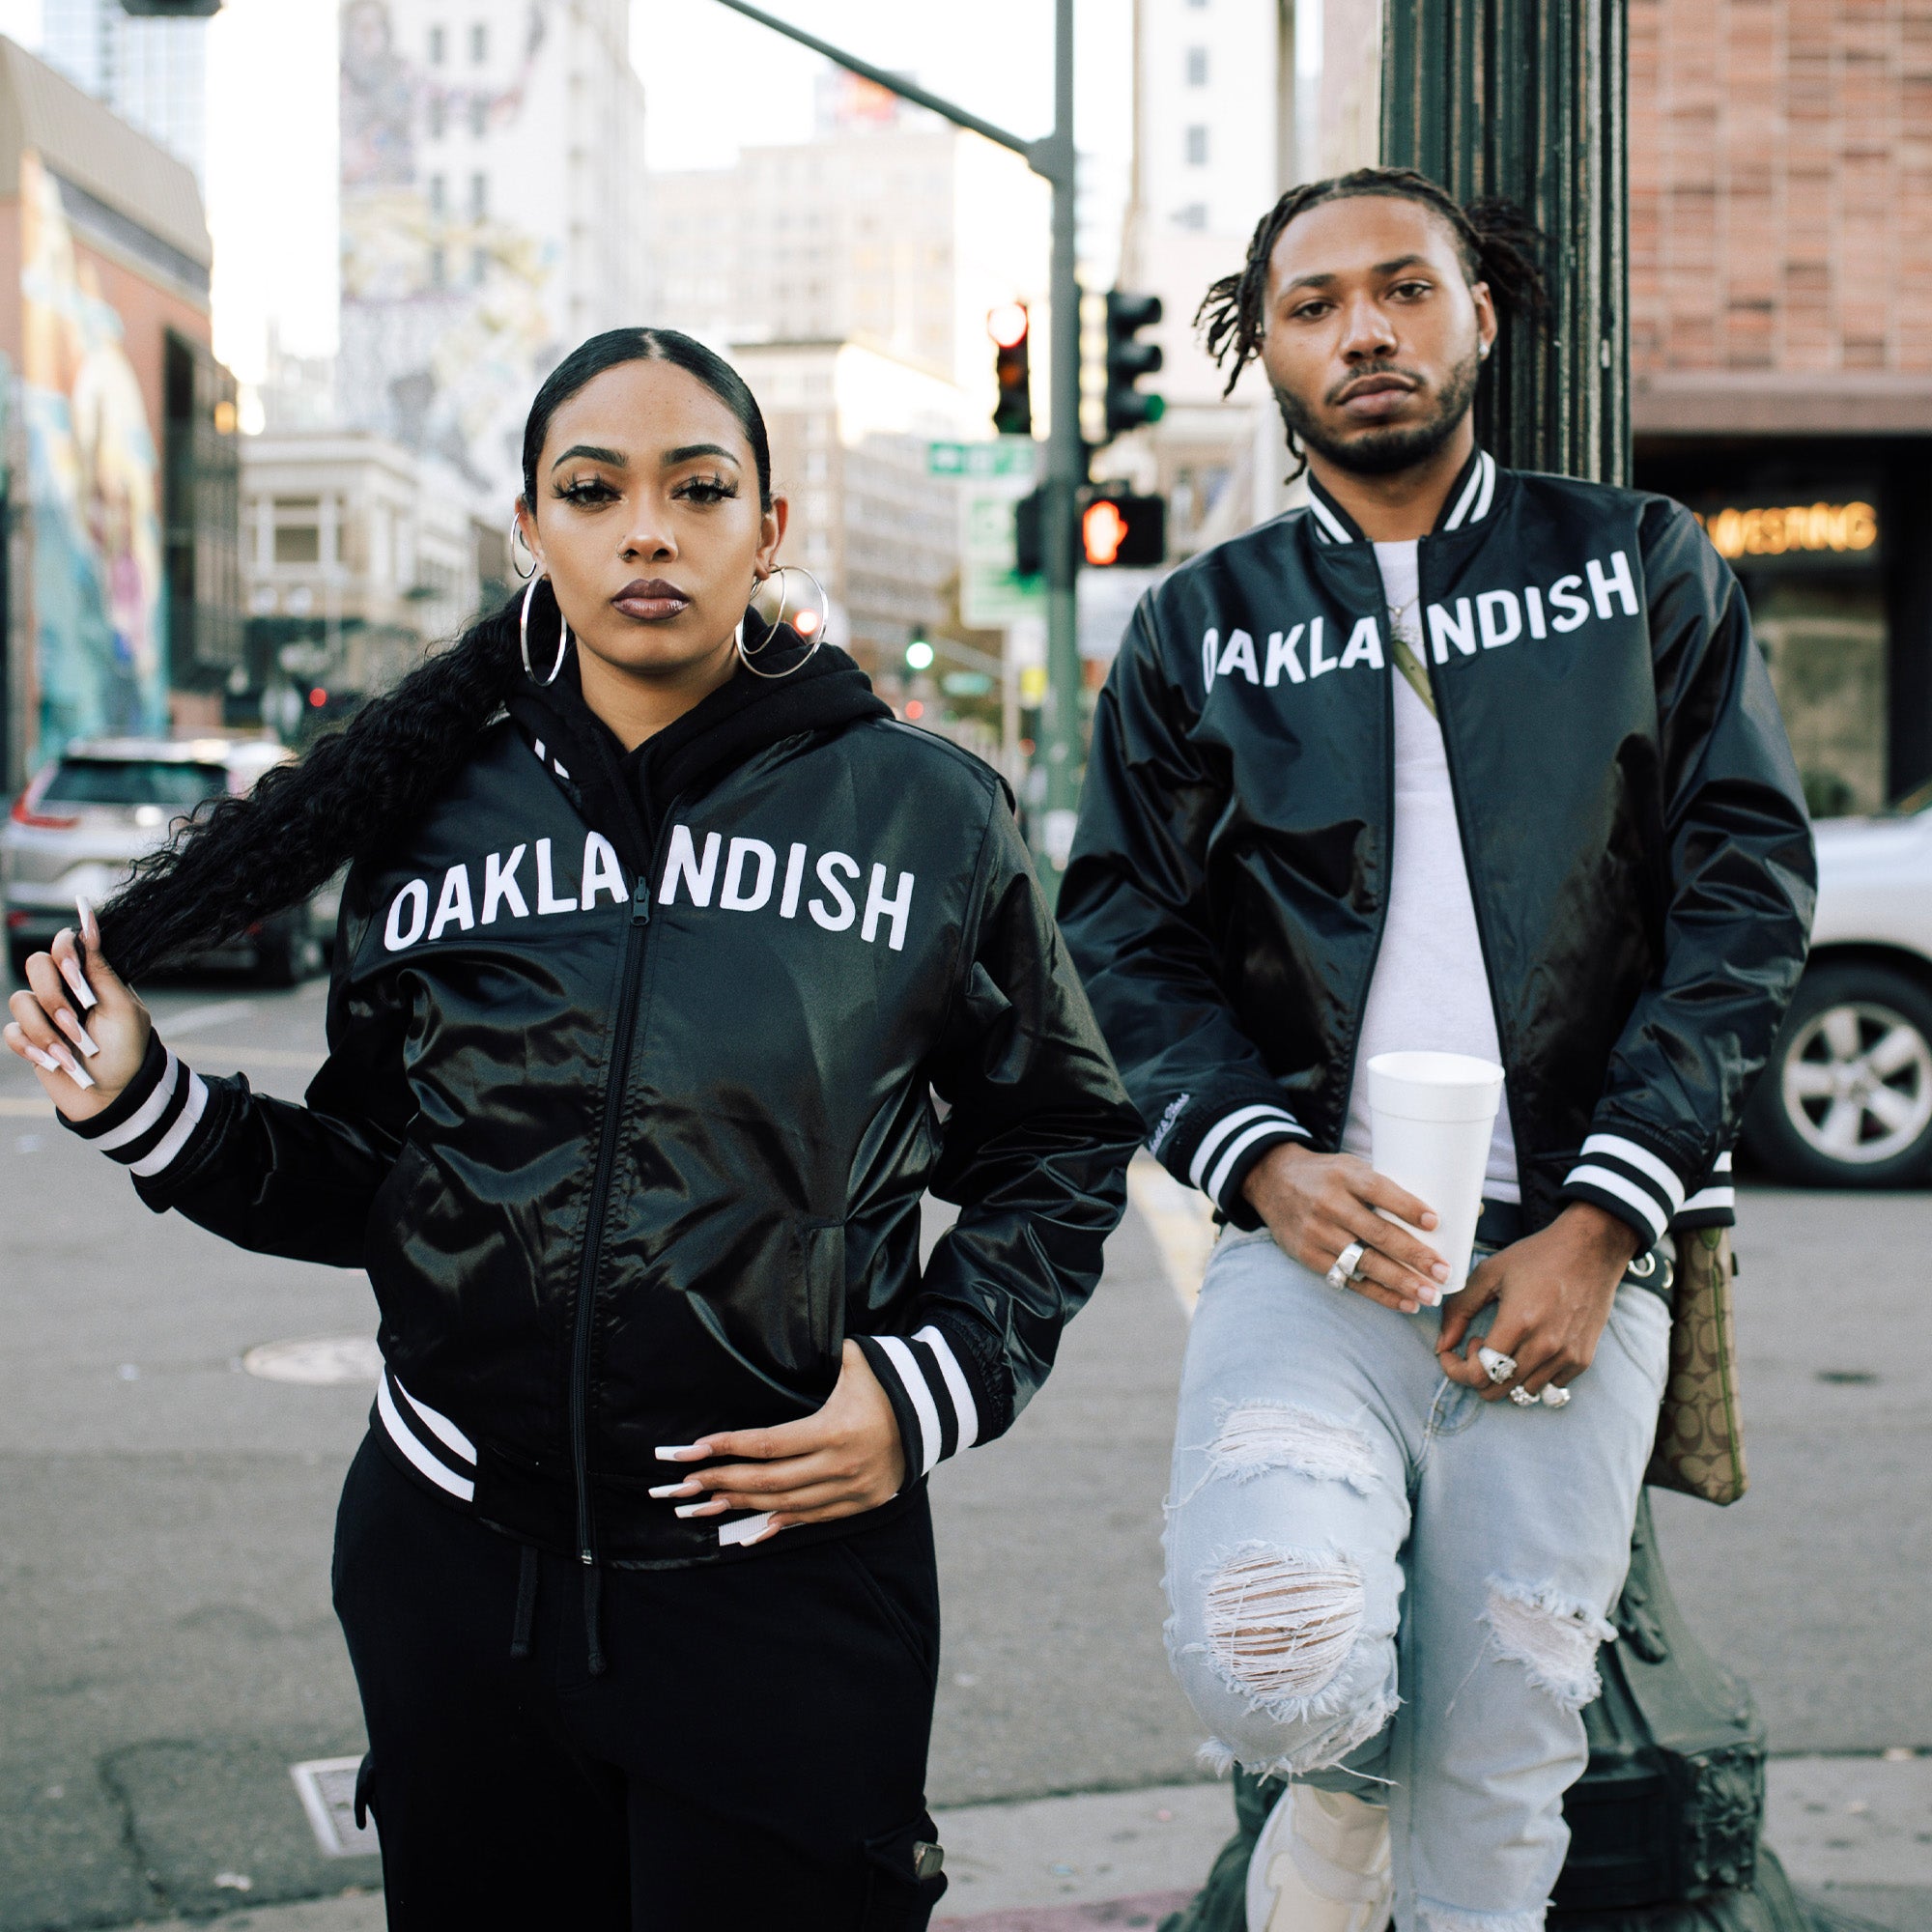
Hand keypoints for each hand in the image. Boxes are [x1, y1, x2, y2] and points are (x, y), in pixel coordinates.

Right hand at [5, 902, 150, 1120]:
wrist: (113, 1097)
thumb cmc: (126, 1052)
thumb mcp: (124, 1010)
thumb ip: (103, 972)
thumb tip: (91, 926)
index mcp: (92, 977)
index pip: (66, 943)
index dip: (63, 951)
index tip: (73, 971)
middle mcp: (66, 990)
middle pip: (36, 965)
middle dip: (54, 996)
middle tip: (75, 1021)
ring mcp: (44, 1014)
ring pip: (20, 1000)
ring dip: (45, 1030)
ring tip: (71, 1053)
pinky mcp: (29, 1038)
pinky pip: (11, 1031)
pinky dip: (31, 1047)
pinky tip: (53, 1062)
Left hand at [656, 1340, 906, 1541]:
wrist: (939, 1413)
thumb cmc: (890, 1379)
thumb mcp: (857, 1359)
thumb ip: (823, 1351)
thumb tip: (785, 1332)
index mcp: (836, 1430)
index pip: (769, 1443)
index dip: (730, 1447)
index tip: (696, 1449)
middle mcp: (842, 1465)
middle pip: (769, 1481)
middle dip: (722, 1481)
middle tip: (686, 1486)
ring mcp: (852, 1489)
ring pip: (786, 1505)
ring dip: (742, 1504)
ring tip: (706, 1504)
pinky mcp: (861, 1503)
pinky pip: (813, 1518)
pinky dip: (780, 1521)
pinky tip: (750, 1524)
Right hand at [1242, 1141, 1451, 1314]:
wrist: (1271, 1181)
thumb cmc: (1326, 1176)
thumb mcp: (1349, 1167)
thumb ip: (1383, 1188)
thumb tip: (1442, 1216)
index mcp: (1344, 1175)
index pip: (1377, 1190)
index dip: (1406, 1206)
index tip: (1435, 1222)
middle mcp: (1328, 1203)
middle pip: (1376, 1232)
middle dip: (1413, 1255)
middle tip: (1443, 1271)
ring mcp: (1316, 1232)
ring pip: (1365, 1262)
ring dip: (1401, 1281)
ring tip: (1430, 1295)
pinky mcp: (1309, 1255)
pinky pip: (1349, 1279)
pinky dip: (1380, 1293)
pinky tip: (1405, 1303)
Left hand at [1436, 1202, 1640, 1399]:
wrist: (1591, 1249)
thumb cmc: (1537, 1257)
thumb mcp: (1489, 1273)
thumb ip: (1459, 1310)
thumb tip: (1441, 1345)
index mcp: (1518, 1323)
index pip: (1478, 1374)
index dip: (1457, 1369)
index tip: (1453, 1352)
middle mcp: (1544, 1346)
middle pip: (1497, 1390)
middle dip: (1477, 1373)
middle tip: (1481, 1344)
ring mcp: (1567, 1355)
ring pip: (1523, 1392)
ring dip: (1505, 1375)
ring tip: (1507, 1343)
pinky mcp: (1583, 1359)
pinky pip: (1550, 1387)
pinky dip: (1532, 1375)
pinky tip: (1530, 1346)